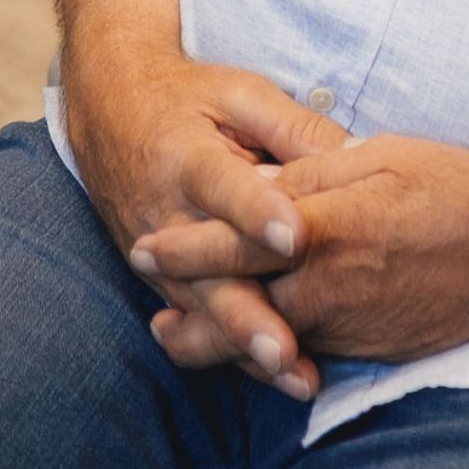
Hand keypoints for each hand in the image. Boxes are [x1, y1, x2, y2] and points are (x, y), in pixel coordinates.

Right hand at [64, 46, 346, 399]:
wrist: (111, 110)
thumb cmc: (190, 97)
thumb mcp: (241, 93)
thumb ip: (293, 126)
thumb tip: (357, 154)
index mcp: (188, 157)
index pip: (224, 188)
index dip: (258, 213)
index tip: (294, 237)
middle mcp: (167, 216)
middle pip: (208, 272)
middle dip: (247, 315)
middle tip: (288, 349)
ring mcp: (160, 256)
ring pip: (204, 308)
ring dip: (245, 345)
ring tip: (293, 375)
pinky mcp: (163, 279)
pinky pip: (199, 319)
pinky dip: (233, 349)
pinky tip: (273, 376)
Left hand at [137, 133, 468, 369]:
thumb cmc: (455, 184)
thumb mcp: (380, 155)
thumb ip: (313, 171)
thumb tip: (259, 183)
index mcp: (332, 226)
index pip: (240, 239)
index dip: (187, 245)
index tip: (146, 244)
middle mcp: (334, 284)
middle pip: (243, 303)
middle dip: (191, 308)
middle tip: (150, 307)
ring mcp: (354, 324)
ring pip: (272, 333)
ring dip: (224, 335)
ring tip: (179, 334)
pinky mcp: (374, 348)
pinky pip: (312, 346)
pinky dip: (276, 344)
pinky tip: (262, 340)